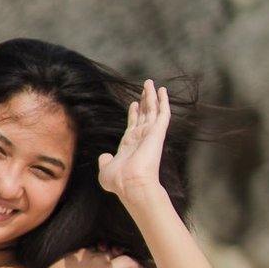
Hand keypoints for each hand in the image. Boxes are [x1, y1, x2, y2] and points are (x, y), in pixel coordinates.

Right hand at [32, 248, 153, 267]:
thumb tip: (77, 261)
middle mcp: (97, 259)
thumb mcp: (62, 263)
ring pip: (127, 262)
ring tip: (142, 267)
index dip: (110, 251)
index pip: (102, 249)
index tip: (113, 253)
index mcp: (86, 253)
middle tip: (132, 260)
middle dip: (126, 256)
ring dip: (136, 264)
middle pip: (117, 253)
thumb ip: (74, 259)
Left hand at [98, 80, 170, 199]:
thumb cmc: (118, 182)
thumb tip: (105, 156)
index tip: (134, 103)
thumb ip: (105, 161)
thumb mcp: (105, 170)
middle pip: (144, 114)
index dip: (134, 113)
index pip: (133, 125)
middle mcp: (141, 138)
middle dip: (144, 101)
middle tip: (145, 87)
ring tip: (150, 83)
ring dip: (152, 96)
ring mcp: (150, 134)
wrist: (131, 184)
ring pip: (152, 110)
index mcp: (129, 145)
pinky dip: (163, 101)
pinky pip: (163, 113)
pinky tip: (162, 90)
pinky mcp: (158, 132)